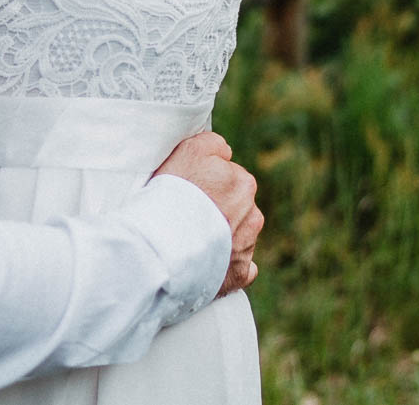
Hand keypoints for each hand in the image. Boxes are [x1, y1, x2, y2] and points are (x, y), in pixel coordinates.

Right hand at [154, 131, 262, 296]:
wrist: (165, 246)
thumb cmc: (173, 194)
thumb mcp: (189, 150)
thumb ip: (212, 144)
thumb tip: (226, 152)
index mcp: (243, 183)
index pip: (228, 176)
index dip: (206, 182)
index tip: (189, 190)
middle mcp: (253, 214)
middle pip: (235, 206)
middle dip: (217, 209)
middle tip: (188, 214)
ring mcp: (247, 247)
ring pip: (237, 235)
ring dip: (221, 236)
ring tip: (191, 239)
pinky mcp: (239, 274)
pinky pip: (238, 267)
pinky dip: (225, 265)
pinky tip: (205, 263)